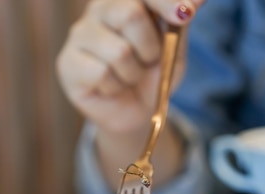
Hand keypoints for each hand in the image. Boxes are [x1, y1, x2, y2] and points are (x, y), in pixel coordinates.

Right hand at [56, 0, 202, 138]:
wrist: (135, 111)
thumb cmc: (152, 74)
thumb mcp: (175, 46)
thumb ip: (180, 19)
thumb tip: (198, 0)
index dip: (166, 0)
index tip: (186, 14)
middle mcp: (98, 9)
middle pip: (129, 13)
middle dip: (150, 46)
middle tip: (149, 60)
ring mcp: (79, 35)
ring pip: (118, 51)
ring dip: (133, 72)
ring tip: (128, 77)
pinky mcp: (67, 63)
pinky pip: (101, 73)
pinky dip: (115, 86)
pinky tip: (110, 87)